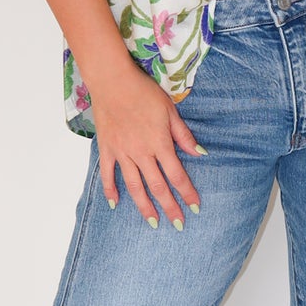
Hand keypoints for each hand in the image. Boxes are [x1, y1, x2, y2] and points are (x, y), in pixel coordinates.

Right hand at [87, 57, 202, 226]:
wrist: (112, 80)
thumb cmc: (143, 91)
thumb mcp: (170, 110)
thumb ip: (183, 135)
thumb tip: (199, 153)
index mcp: (160, 143)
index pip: (177, 175)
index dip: (187, 192)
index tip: (195, 207)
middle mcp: (141, 153)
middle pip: (158, 186)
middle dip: (169, 207)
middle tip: (178, 224)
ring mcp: (122, 153)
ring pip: (135, 186)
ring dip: (144, 206)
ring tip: (153, 222)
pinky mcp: (106, 149)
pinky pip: (108, 175)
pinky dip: (111, 190)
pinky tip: (116, 204)